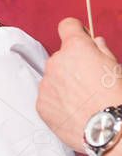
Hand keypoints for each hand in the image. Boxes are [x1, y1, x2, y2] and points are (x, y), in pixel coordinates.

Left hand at [37, 17, 121, 152]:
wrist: (109, 128)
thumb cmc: (116, 97)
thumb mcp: (116, 66)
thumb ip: (101, 50)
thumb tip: (94, 42)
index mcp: (76, 49)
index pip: (67, 26)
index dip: (75, 30)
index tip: (79, 36)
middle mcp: (56, 62)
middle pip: (61, 57)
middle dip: (72, 65)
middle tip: (90, 81)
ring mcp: (46, 83)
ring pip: (53, 78)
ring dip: (64, 84)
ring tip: (83, 100)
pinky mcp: (41, 103)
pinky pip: (48, 97)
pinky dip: (58, 101)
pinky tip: (74, 110)